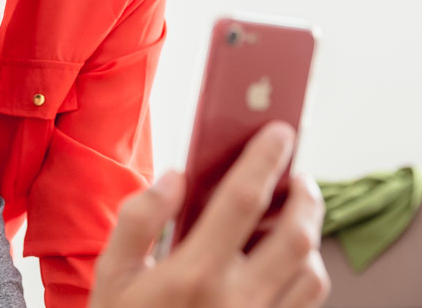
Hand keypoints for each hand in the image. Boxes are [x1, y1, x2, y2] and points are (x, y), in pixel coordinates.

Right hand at [91, 122, 329, 307]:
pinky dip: (306, 271)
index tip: (278, 131)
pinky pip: (306, 302)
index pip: (243, 200)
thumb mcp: (110, 274)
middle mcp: (237, 300)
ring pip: (312, 271)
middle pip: (296, 234)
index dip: (265, 158)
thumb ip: (139, 219)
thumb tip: (175, 178)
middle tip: (296, 174)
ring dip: (309, 235)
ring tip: (291, 215)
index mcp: (194, 274)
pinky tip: (284, 259)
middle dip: (306, 194)